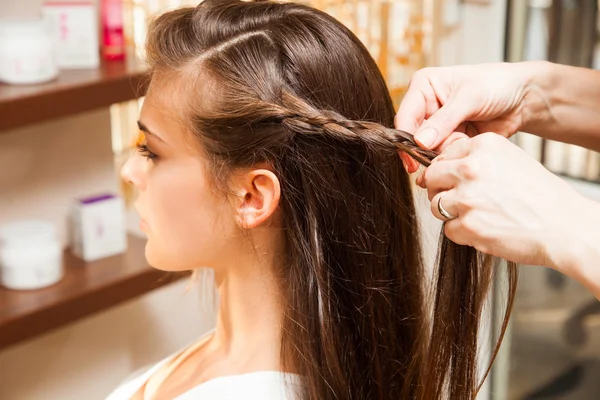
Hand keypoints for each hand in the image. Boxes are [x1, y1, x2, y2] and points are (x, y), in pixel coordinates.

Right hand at [396, 63, 535, 161]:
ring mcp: (436, 124)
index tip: (413, 159)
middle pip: (413, 136)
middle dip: (429, 147)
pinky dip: (453, 154)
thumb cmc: (497, 84)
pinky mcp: (448, 139)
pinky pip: (442, 154)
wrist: (523, 98)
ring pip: (427, 149)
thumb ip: (444, 120)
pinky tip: (468, 142)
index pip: (405, 116)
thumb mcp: (470, 98)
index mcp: (423, 86)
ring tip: (464, 138)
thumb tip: (419, 142)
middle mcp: (425, 105)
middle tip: (445, 151)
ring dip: (444, 150)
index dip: (406, 139)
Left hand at [419, 133, 588, 270]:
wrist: (565, 227)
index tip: (454, 181)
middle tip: (460, 200)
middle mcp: (472, 168)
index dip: (445, 171)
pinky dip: (463, 233)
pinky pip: (448, 229)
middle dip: (440, 190)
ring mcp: (467, 197)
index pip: (442, 155)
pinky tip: (485, 229)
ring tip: (478, 215)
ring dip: (451, 213)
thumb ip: (475, 160)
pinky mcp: (468, 225)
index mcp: (484, 146)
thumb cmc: (540, 196)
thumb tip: (437, 168)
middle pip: (431, 178)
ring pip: (435, 205)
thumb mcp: (510, 160)